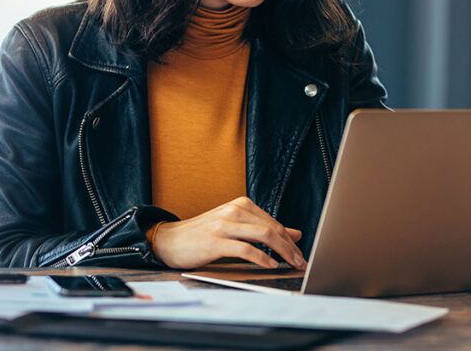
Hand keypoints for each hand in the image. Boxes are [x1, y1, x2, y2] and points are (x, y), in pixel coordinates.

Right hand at [150, 197, 306, 269]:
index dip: (290, 240)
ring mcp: (224, 224)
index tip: (301, 255)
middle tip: (301, 263)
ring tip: (291, 264)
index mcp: (241, 205)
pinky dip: (261, 258)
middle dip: (291, 248)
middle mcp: (234, 210)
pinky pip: (245, 249)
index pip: (274, 223)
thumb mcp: (236, 227)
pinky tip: (270, 265)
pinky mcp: (215, 241)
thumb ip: (263, 229)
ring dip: (282, 252)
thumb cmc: (203, 235)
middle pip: (272, 228)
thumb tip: (295, 234)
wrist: (169, 239)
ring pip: (263, 235)